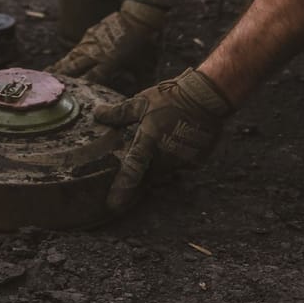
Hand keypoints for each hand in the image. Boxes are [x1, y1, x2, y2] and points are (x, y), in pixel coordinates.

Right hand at [47, 0, 166, 90]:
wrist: (140, 14)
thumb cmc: (145, 41)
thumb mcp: (146, 66)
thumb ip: (139, 81)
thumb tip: (139, 96)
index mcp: (109, 62)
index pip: (90, 78)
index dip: (78, 86)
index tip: (67, 95)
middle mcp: (97, 52)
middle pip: (74, 66)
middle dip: (61, 76)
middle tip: (47, 85)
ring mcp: (92, 41)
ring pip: (72, 56)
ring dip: (60, 66)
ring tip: (47, 74)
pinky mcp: (91, 32)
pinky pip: (78, 47)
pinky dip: (70, 55)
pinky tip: (65, 59)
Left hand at [92, 67, 233, 212]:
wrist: (206, 96)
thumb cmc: (171, 97)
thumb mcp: (141, 102)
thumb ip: (119, 113)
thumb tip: (97, 113)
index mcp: (149, 142)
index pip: (132, 170)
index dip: (122, 189)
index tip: (113, 206)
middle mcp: (165, 157)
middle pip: (148, 175)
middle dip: (140, 179)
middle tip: (133, 180)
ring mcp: (182, 161)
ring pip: (165, 171)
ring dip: (159, 167)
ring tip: (160, 152)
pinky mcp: (196, 161)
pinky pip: (182, 166)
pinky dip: (177, 160)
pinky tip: (178, 145)